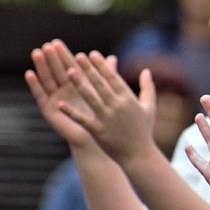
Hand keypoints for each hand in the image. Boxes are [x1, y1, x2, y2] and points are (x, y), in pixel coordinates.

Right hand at [25, 39, 114, 147]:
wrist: (98, 137)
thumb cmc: (102, 115)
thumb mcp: (104, 93)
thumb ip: (107, 75)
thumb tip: (112, 58)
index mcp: (77, 84)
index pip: (68, 66)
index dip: (62, 55)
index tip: (56, 42)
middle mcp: (64, 90)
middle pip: (56, 71)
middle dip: (51, 58)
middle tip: (45, 45)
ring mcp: (55, 99)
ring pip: (47, 79)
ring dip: (41, 66)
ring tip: (36, 53)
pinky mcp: (49, 110)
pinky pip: (40, 96)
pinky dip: (34, 84)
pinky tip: (29, 73)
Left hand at [58, 50, 156, 166]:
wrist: (139, 155)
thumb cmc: (144, 130)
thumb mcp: (149, 106)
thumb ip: (148, 87)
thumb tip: (147, 70)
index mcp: (128, 99)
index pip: (113, 78)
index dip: (102, 65)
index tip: (92, 54)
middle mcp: (117, 106)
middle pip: (100, 84)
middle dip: (89, 69)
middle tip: (78, 56)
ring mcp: (106, 118)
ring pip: (90, 98)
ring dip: (79, 84)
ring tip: (68, 72)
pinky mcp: (97, 130)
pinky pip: (82, 119)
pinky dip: (71, 112)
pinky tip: (60, 103)